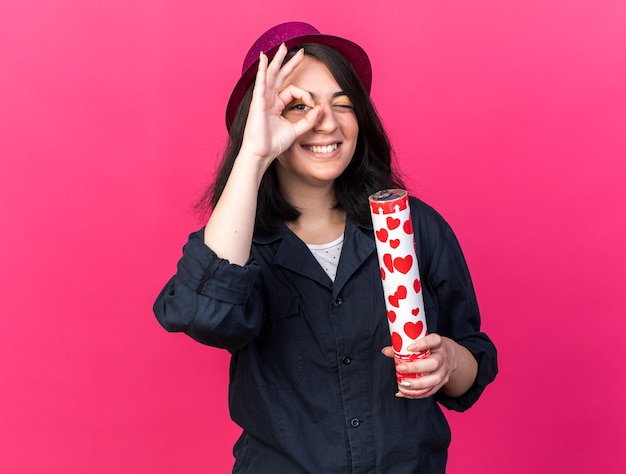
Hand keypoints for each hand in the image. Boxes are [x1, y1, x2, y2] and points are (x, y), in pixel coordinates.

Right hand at [239, 43, 321, 165]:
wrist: (261, 153)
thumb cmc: (274, 144)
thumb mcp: (296, 130)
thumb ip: (309, 120)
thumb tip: (321, 108)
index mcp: (276, 106)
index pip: (293, 91)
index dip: (305, 95)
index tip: (314, 105)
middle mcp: (269, 100)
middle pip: (280, 76)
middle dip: (289, 63)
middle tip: (299, 51)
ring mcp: (262, 99)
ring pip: (271, 75)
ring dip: (277, 60)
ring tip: (283, 47)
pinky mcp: (257, 102)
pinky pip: (260, 82)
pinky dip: (262, 69)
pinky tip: (264, 58)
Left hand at [381, 334, 474, 398]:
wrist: (451, 358)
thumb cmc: (431, 348)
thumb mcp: (422, 342)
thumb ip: (404, 346)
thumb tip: (385, 351)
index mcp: (438, 343)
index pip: (434, 340)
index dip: (423, 344)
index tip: (409, 347)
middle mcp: (443, 357)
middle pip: (434, 363)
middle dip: (416, 367)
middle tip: (400, 368)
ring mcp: (444, 371)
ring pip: (434, 379)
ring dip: (417, 384)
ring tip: (402, 384)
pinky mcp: (442, 382)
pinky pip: (431, 390)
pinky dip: (417, 394)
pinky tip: (404, 393)